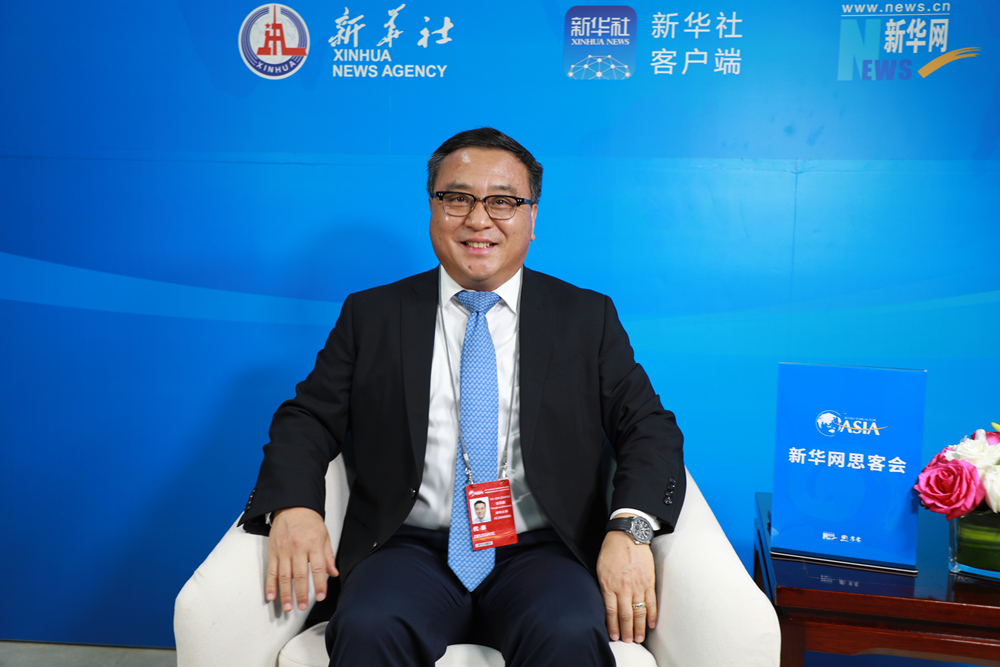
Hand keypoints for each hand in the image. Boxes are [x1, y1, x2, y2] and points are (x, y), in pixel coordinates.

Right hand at [266, 507, 338, 611]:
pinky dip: (270, 585)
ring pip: (284, 576)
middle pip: (299, 575)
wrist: (292, 506)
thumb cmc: (310, 521)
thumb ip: (328, 556)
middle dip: (301, 593)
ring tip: (289, 606)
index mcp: (314, 544)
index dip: (319, 585)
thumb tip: (333, 573)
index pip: (318, 569)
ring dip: (286, 594)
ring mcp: (284, 551)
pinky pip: (271, 571)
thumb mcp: (324, 535)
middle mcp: (298, 548)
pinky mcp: (273, 551)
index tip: (320, 597)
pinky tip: (271, 595)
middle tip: (303, 606)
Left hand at [596, 522, 656, 643]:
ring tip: (639, 638)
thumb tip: (606, 603)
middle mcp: (624, 587)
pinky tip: (652, 624)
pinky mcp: (649, 581)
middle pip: (626, 615)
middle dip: (627, 631)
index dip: (613, 626)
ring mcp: (638, 585)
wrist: (628, 535)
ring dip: (640, 627)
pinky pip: (651, 601)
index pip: (611, 611)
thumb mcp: (600, 568)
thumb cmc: (611, 550)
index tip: (614, 636)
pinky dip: (652, 614)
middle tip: (628, 642)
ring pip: (639, 611)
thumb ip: (604, 587)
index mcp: (609, 584)